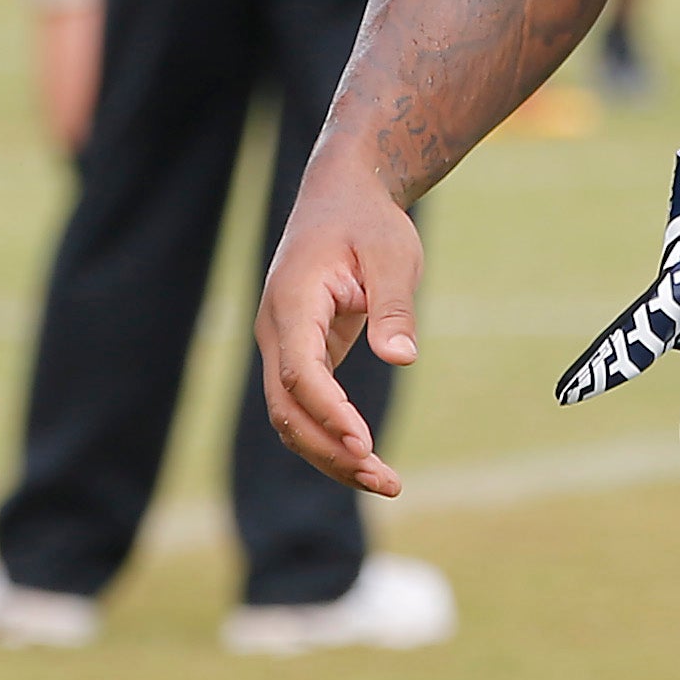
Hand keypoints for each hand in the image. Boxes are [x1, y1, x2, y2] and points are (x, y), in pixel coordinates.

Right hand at [256, 130, 422, 497]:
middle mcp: (277, 330)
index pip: (301, 371)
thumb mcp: (393, 254)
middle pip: (287, 408)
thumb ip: (393, 306)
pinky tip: (368, 460)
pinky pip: (306, 407)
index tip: (365, 442)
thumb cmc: (369, 222)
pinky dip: (332, 436)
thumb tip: (402, 357)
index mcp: (294, 301)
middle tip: (386, 480)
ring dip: (332, 453)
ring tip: (386, 481)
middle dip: (331, 450)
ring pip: (291, 417)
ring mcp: (283, 346)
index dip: (329, 411)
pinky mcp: (300, 356)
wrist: (342, 197)